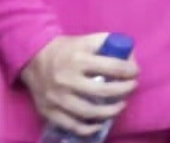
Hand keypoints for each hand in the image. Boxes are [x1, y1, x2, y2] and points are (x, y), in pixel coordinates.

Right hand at [19, 33, 138, 137]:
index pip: (113, 66)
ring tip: (121, 105)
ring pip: (88, 111)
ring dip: (110, 111)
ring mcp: (56, 97)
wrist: (33, 59)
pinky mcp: (48, 111)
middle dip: (124, 90)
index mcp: (79, 58)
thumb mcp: (88, 40)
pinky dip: (89, 128)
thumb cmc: (68, 49)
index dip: (130, 70)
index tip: (135, 72)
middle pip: (103, 90)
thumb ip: (109, 44)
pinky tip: (100, 123)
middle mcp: (67, 79)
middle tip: (132, 87)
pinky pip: (71, 125)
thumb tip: (131, 58)